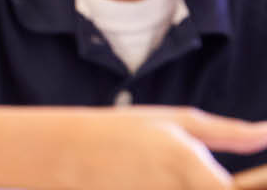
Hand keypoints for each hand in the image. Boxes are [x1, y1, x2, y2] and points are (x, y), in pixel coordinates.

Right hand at [66, 107, 266, 189]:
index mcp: (187, 163)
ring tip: (150, 175)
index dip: (232, 184)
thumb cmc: (119, 130)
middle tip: (178, 171)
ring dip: (181, 188)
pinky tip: (138, 182)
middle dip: (201, 185)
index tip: (228, 177)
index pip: (228, 189)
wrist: (60, 153)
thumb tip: (266, 135)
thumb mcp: (174, 122)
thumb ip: (228, 133)